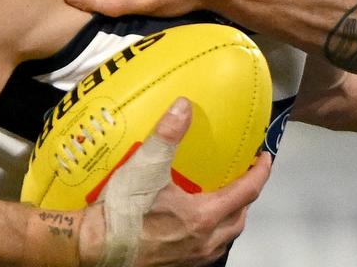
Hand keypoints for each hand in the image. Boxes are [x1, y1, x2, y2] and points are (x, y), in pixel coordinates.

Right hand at [79, 97, 272, 266]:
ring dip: (229, 218)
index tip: (264, 158)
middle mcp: (204, 241)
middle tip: (243, 177)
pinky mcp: (177, 265)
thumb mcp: (147, 166)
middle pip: (240, 218)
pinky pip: (206, 250)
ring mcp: (192, 258)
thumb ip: (169, 134)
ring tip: (221, 198)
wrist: (93, 247)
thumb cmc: (122, 211)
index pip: (247, 192)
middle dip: (246, 197)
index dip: (259, 173)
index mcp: (204, 216)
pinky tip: (193, 222)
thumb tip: (184, 106)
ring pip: (225, 238)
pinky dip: (210, 233)